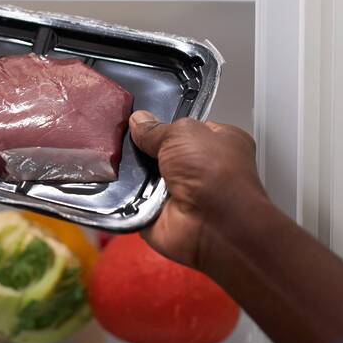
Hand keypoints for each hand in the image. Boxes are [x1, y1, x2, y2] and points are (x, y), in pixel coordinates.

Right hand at [128, 111, 265, 273]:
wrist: (214, 225)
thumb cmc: (217, 175)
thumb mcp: (183, 134)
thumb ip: (157, 128)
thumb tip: (139, 121)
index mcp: (219, 142)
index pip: (187, 127)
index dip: (165, 122)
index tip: (141, 117)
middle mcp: (202, 169)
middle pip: (162, 153)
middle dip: (145, 149)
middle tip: (129, 141)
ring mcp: (181, 193)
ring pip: (145, 177)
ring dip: (136, 173)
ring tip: (126, 165)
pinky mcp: (160, 214)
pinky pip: (133, 201)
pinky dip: (126, 195)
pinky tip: (124, 186)